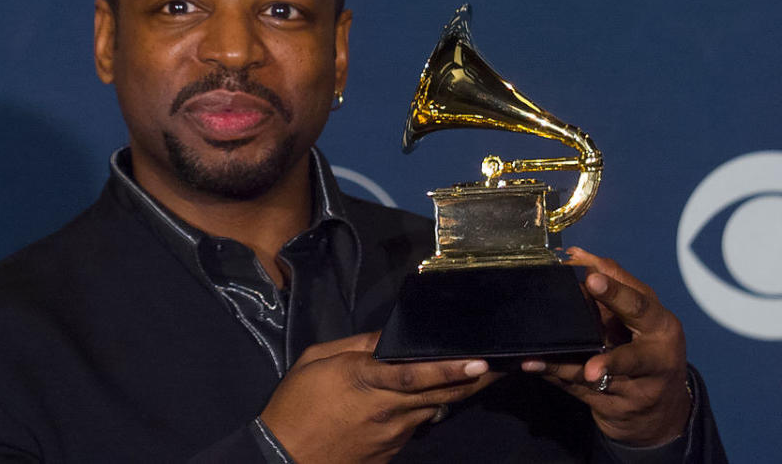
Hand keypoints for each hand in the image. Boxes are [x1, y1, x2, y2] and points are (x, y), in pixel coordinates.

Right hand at [260, 332, 500, 462]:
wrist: (284, 458)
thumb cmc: (296, 403)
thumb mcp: (317, 361)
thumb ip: (357, 346)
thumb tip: (388, 336)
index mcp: (365, 382)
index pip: (414, 373)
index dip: (448, 368)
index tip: (478, 361)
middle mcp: (387, 410)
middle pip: (440, 393)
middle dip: (475, 379)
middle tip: (504, 364)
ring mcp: (393, 435)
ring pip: (434, 408)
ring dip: (455, 391)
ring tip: (477, 373)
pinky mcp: (392, 453)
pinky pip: (418, 424)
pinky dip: (429, 408)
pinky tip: (431, 396)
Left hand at [521, 247, 691, 446]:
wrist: (660, 407)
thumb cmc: (645, 342)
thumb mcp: (638, 311)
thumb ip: (613, 280)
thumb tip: (577, 253)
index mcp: (660, 326)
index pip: (639, 307)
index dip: (615, 292)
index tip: (591, 278)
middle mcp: (654, 362)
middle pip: (631, 360)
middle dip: (610, 361)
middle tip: (590, 366)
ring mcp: (635, 390)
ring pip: (595, 378)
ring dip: (566, 370)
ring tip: (537, 360)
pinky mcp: (613, 407)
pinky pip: (576, 389)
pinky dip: (552, 374)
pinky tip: (530, 364)